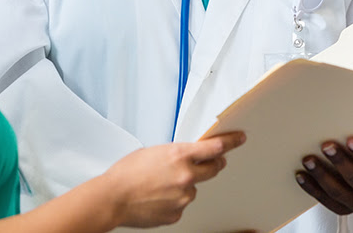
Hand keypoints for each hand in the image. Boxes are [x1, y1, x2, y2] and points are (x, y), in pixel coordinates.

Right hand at [101, 131, 245, 226]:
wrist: (112, 199)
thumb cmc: (126, 174)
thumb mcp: (154, 152)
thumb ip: (175, 154)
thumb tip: (184, 157)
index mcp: (180, 155)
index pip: (215, 147)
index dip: (231, 142)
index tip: (239, 139)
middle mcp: (186, 176)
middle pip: (213, 168)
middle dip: (214, 164)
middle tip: (209, 162)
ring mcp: (183, 197)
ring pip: (193, 189)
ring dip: (185, 185)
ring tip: (160, 185)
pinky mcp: (178, 213)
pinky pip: (182, 205)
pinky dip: (174, 201)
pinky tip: (157, 198)